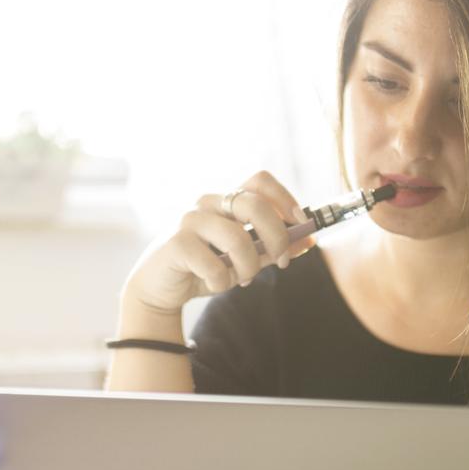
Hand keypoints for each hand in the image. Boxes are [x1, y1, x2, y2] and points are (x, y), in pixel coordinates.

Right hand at [122, 170, 316, 314]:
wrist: (158, 289)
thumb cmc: (203, 269)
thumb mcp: (244, 259)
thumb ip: (271, 248)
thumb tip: (310, 240)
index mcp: (226, 200)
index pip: (260, 181)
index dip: (286, 199)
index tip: (302, 225)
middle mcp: (208, 203)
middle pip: (254, 204)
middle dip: (277, 236)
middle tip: (281, 263)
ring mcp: (190, 220)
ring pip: (238, 238)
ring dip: (248, 267)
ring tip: (241, 280)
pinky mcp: (176, 242)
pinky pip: (214, 265)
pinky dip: (221, 282)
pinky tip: (214, 285)